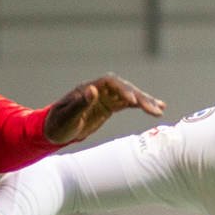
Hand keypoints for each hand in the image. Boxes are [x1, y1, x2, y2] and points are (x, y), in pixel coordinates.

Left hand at [43, 74, 164, 144]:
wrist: (53, 132)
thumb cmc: (57, 125)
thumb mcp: (66, 117)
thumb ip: (79, 104)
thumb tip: (92, 90)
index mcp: (88, 88)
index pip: (111, 83)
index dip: (123, 90)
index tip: (132, 102)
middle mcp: (100, 90)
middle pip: (124, 88)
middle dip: (140, 98)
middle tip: (153, 109)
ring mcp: (106, 97)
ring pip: (130, 95)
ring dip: (145, 102)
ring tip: (160, 109)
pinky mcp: (110, 106)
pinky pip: (129, 104)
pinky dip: (142, 106)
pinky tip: (157, 109)